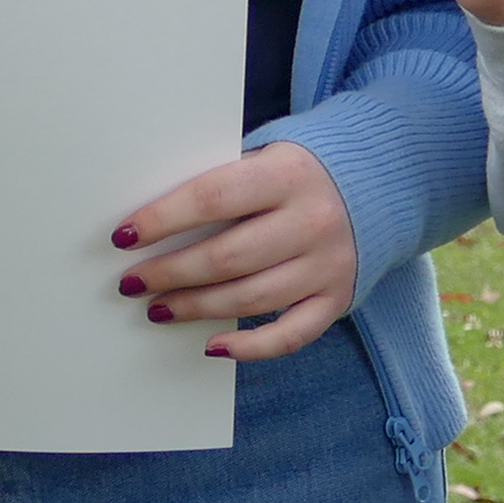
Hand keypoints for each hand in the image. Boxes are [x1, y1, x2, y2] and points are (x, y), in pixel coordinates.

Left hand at [116, 141, 362, 359]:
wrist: (378, 181)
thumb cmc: (298, 171)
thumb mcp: (266, 156)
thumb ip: (222, 183)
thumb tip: (152, 222)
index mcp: (287, 173)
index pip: (211, 198)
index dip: (162, 220)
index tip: (124, 237)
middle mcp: (312, 219)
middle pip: (226, 257)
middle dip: (170, 273)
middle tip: (132, 283)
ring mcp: (328, 264)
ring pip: (251, 298)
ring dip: (196, 308)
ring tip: (159, 309)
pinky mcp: (337, 298)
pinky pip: (291, 334)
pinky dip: (250, 346)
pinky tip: (213, 345)